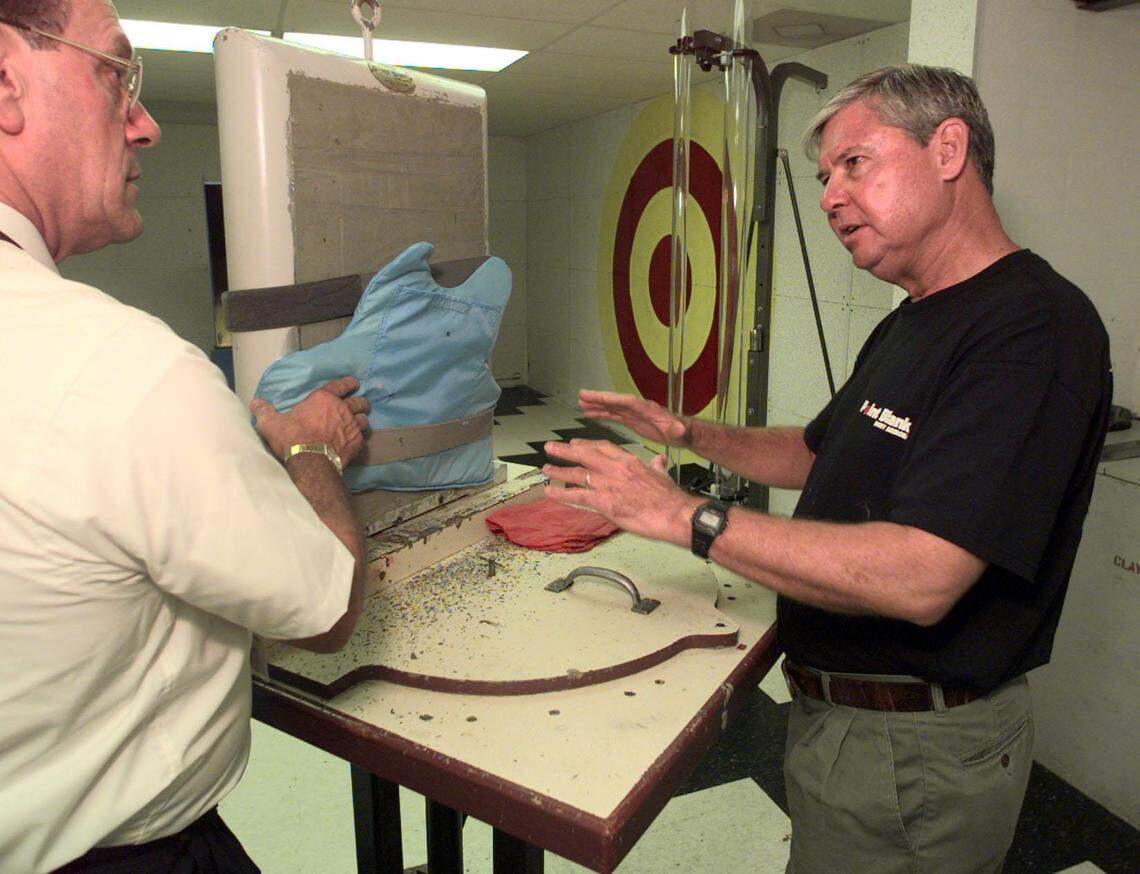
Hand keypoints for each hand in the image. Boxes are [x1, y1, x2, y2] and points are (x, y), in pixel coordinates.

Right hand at [251, 376, 370, 464]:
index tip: (353, 383)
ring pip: (364, 419)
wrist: (310, 462)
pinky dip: (361, 436)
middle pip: (359, 402)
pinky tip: (356, 440)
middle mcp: (342, 409)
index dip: (348, 383)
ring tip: (358, 422)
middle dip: (360, 402)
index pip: (340, 385)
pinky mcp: (356, 443)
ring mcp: (352, 426)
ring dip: (361, 419)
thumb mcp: (271, 423)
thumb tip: (254, 402)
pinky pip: (363, 436)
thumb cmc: (291, 438)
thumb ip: (264, 411)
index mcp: (323, 399)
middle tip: (359, 404)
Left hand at [541, 439, 699, 545]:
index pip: (603, 447)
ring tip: (545, 469)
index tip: (576, 443)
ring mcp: (605, 484)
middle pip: (584, 455)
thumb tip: (659, 460)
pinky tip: (549, 493)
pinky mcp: (602, 502)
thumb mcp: (662, 473)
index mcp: (628, 460)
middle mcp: (613, 468)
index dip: (587, 445)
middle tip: (550, 447)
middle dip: (565, 451)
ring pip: (576, 474)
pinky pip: (576, 496)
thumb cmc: (669, 495)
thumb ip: (656, 465)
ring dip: (558, 471)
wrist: (670, 512)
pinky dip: (561, 494)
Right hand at [578, 389, 691, 447]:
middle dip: (599, 398)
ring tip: (580, 404)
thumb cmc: (681, 431)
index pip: (626, 401)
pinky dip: (602, 414)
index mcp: (647, 409)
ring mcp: (634, 413)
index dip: (611, 399)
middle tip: (581, 395)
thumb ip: (676, 429)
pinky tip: (590, 414)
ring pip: (612, 407)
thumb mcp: (679, 431)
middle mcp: (638, 408)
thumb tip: (677, 428)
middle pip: (615, 401)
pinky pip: (614, 415)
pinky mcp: (632, 420)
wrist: (683, 433)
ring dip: (597, 405)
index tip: (596, 397)